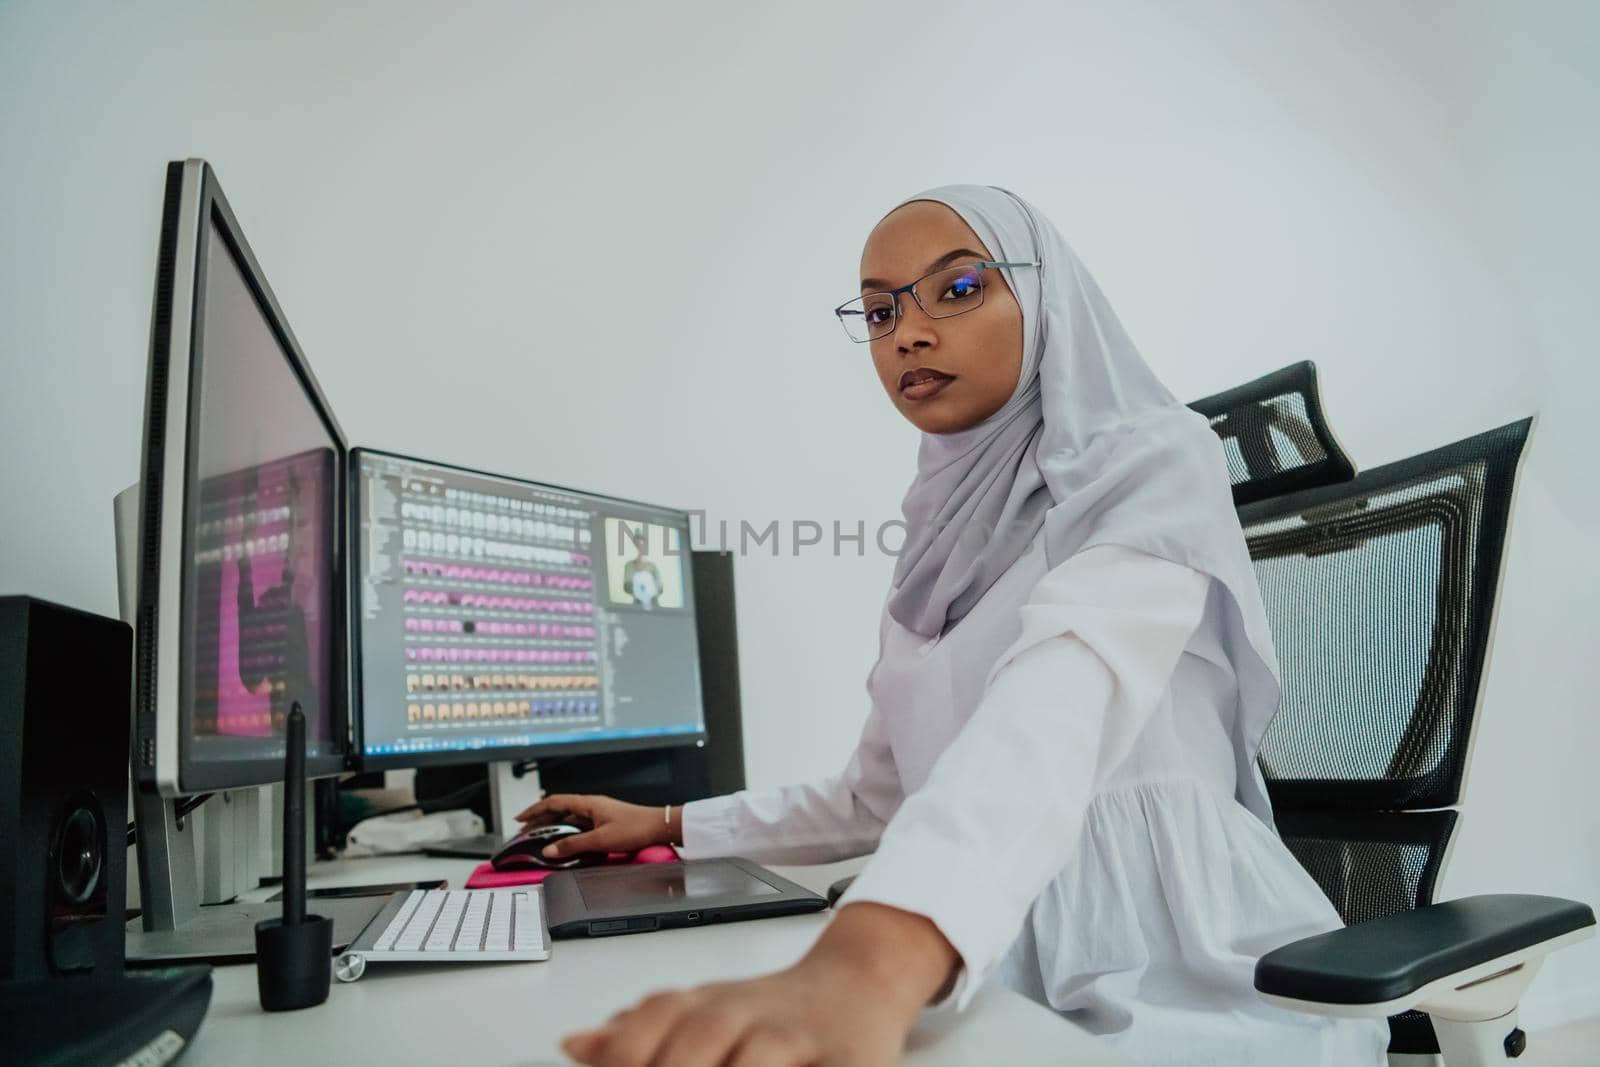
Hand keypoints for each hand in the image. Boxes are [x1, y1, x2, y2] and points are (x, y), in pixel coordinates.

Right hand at [516, 793, 675, 860]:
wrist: (660, 827)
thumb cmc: (635, 828)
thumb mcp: (600, 840)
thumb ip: (573, 845)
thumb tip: (549, 849)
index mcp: (588, 804)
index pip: (554, 802)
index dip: (534, 809)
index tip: (520, 818)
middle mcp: (592, 806)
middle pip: (559, 810)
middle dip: (540, 820)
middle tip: (525, 832)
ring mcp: (599, 815)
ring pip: (570, 820)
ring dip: (554, 828)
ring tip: (541, 839)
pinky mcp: (606, 824)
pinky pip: (580, 827)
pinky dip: (569, 834)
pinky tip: (566, 844)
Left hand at [561, 957, 910, 1066]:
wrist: (858, 981)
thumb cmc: (771, 1010)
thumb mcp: (700, 1012)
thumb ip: (639, 1034)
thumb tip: (574, 1044)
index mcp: (702, 1007)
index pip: (647, 1028)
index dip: (624, 1056)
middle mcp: (744, 1017)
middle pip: (699, 1038)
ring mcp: (793, 1039)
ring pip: (759, 1056)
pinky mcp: (844, 1061)